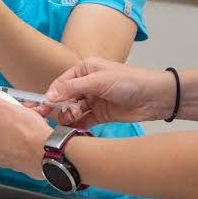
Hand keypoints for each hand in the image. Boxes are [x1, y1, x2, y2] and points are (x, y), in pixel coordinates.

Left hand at [0, 87, 51, 178]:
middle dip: (7, 118)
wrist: (48, 154)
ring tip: (31, 121)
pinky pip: (13, 146)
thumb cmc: (27, 132)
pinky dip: (20, 139)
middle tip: (22, 112)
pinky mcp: (12, 163)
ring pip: (4, 136)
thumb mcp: (3, 107)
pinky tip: (32, 133)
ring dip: (15, 127)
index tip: (7, 108)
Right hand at [44, 58, 173, 128]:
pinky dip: (76, 125)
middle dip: (59, 107)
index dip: (51, 95)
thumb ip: (72, 88)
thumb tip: (49, 95)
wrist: (154, 97)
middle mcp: (87, 84)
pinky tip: (73, 129)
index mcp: (85, 70)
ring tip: (74, 118)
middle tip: (55, 115)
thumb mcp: (98, 81)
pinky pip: (82, 121)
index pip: (61, 83)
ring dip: (69, 116)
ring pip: (72, 110)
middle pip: (64, 98)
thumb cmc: (130, 81)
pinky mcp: (100, 115)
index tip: (42, 107)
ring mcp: (93, 100)